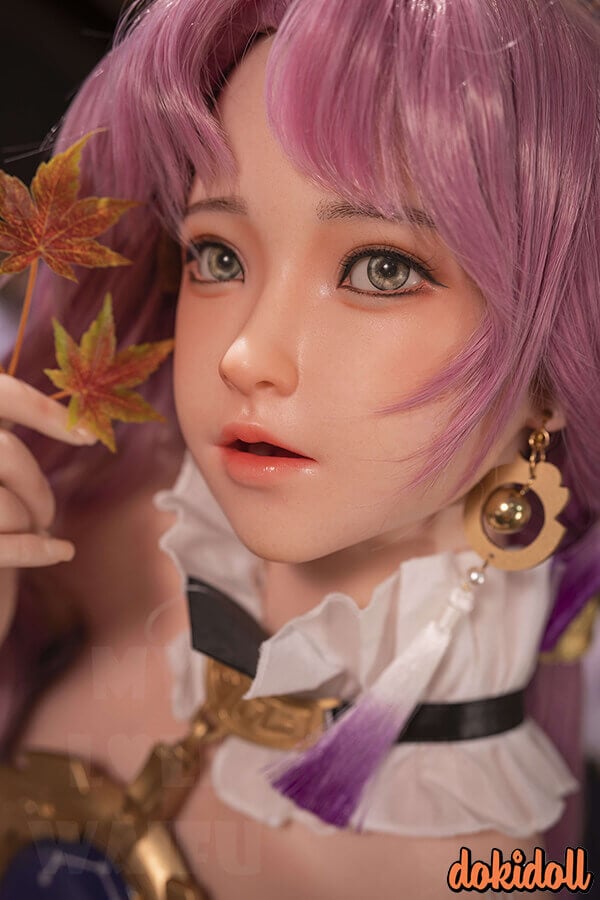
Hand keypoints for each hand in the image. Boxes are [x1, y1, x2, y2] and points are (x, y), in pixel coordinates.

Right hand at [0, 374, 96, 641]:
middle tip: (46, 515)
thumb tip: (77, 414)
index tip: (88, 437)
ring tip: (32, 533)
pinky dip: (37, 550)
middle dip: (36, 486)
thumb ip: (7, 436)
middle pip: (4, 454)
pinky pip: (3, 547)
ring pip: (4, 504)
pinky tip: (61, 551)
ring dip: (30, 520)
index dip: (43, 410)